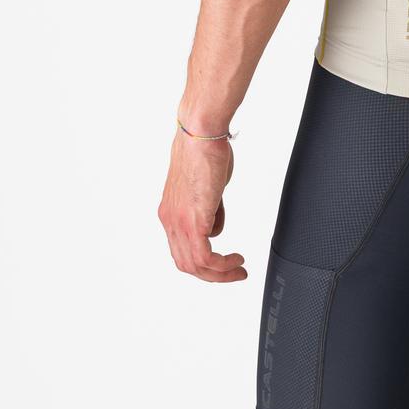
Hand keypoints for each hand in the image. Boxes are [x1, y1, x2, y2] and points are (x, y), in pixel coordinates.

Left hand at [158, 131, 248, 282]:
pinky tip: (235, 261)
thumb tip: (215, 222)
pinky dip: (221, 265)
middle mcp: (170, 219)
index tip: (222, 262)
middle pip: (186, 263)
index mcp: (170, 211)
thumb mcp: (209, 185)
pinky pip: (204, 257)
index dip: (202, 261)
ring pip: (195, 265)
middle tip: (233, 272)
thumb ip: (210, 207)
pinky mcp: (192, 221)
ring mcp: (178, 222)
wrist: (201, 134)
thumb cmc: (205, 148)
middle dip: (212, 274)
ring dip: (219, 273)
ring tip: (238, 269)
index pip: (182, 249)